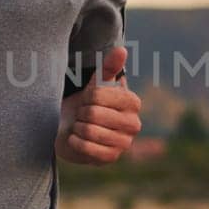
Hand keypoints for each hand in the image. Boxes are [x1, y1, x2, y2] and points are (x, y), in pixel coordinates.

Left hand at [55, 45, 142, 164]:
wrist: (76, 129)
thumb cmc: (89, 103)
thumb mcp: (97, 83)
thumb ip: (109, 67)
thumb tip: (122, 49)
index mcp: (133, 102)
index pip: (99, 95)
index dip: (86, 97)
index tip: (88, 100)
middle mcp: (134, 124)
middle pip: (93, 113)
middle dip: (81, 113)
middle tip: (83, 115)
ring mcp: (124, 143)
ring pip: (89, 130)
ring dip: (78, 127)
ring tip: (81, 126)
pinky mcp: (111, 159)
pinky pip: (86, 147)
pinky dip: (75, 141)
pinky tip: (77, 138)